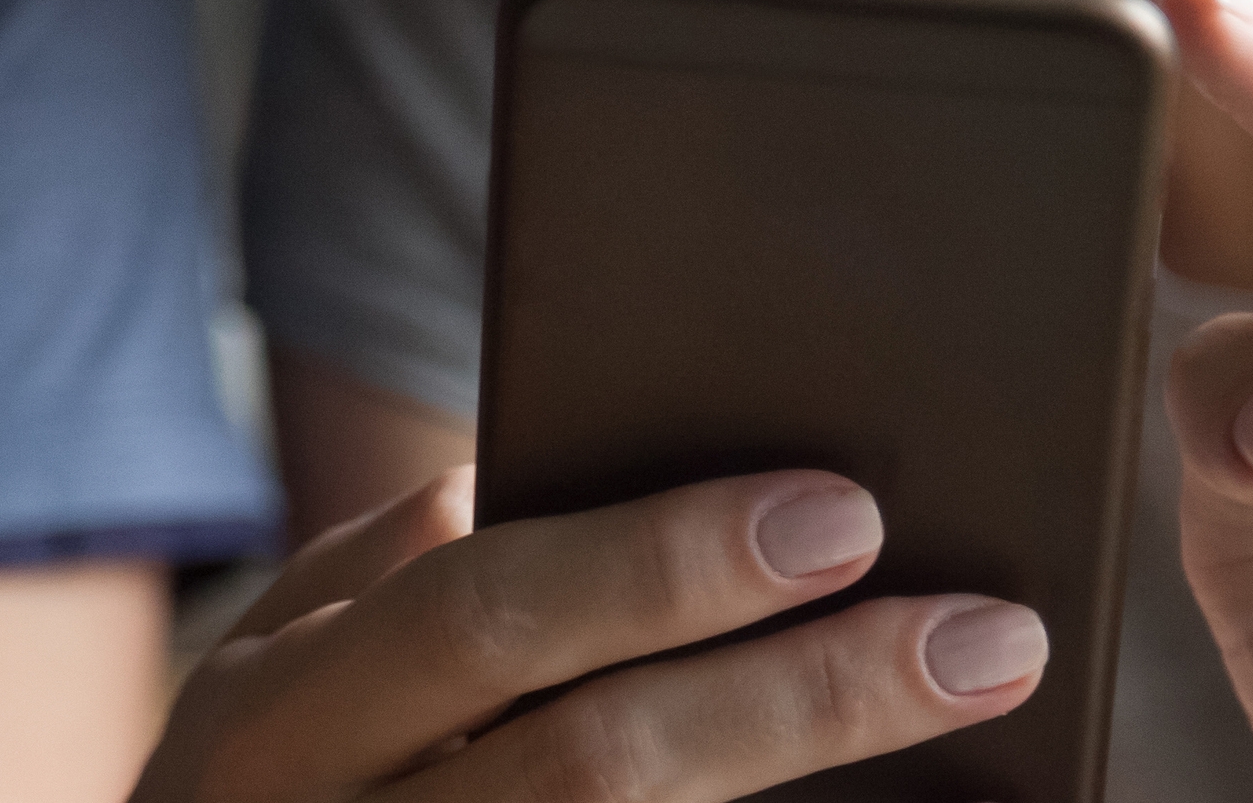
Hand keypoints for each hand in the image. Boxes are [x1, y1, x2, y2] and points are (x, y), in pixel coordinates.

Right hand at [133, 469, 1049, 802]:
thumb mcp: (263, 692)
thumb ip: (372, 584)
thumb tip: (509, 481)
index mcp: (275, 720)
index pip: (490, 613)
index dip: (667, 565)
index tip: (847, 515)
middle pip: (598, 765)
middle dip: (806, 697)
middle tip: (989, 635)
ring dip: (819, 791)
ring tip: (974, 723)